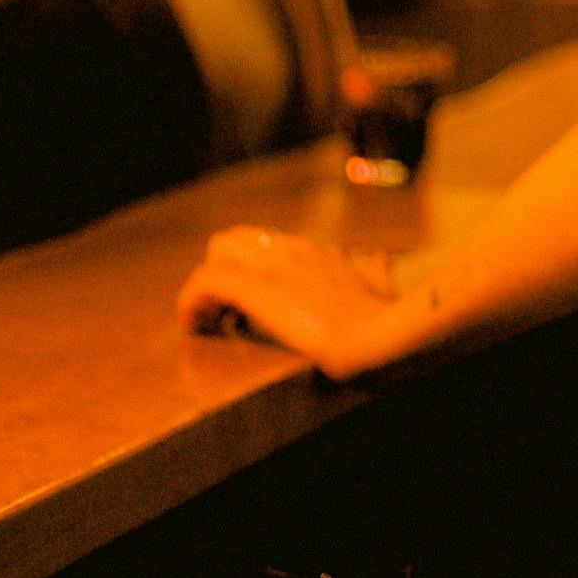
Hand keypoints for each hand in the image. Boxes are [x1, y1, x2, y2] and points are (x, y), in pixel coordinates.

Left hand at [177, 227, 405, 377]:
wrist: (381, 337)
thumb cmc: (385, 319)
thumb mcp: (382, 289)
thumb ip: (377, 271)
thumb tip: (383, 257)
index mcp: (317, 252)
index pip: (267, 243)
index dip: (251, 271)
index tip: (251, 308)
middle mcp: (292, 249)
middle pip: (237, 240)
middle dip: (224, 272)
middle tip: (227, 316)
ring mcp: (272, 265)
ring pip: (219, 251)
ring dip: (207, 287)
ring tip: (210, 323)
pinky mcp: (254, 288)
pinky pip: (204, 282)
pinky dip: (192, 305)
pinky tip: (196, 329)